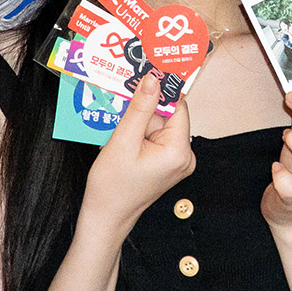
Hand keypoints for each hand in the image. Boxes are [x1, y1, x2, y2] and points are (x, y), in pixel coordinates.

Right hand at [81, 72, 194, 240]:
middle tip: (121, 106)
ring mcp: (177, 160)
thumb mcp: (122, 141)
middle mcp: (185, 156)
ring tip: (120, 133)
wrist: (106, 217)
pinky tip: (123, 139)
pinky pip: (156, 136)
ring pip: (159, 124)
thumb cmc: (112, 187)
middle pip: (167, 114)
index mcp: (179, 151)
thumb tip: (153, 78)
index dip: (159, 90)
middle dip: (144, 109)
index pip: (176, 106)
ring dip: (139, 121)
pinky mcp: (168, 162)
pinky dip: (140, 132)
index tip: (144, 73)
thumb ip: (140, 108)